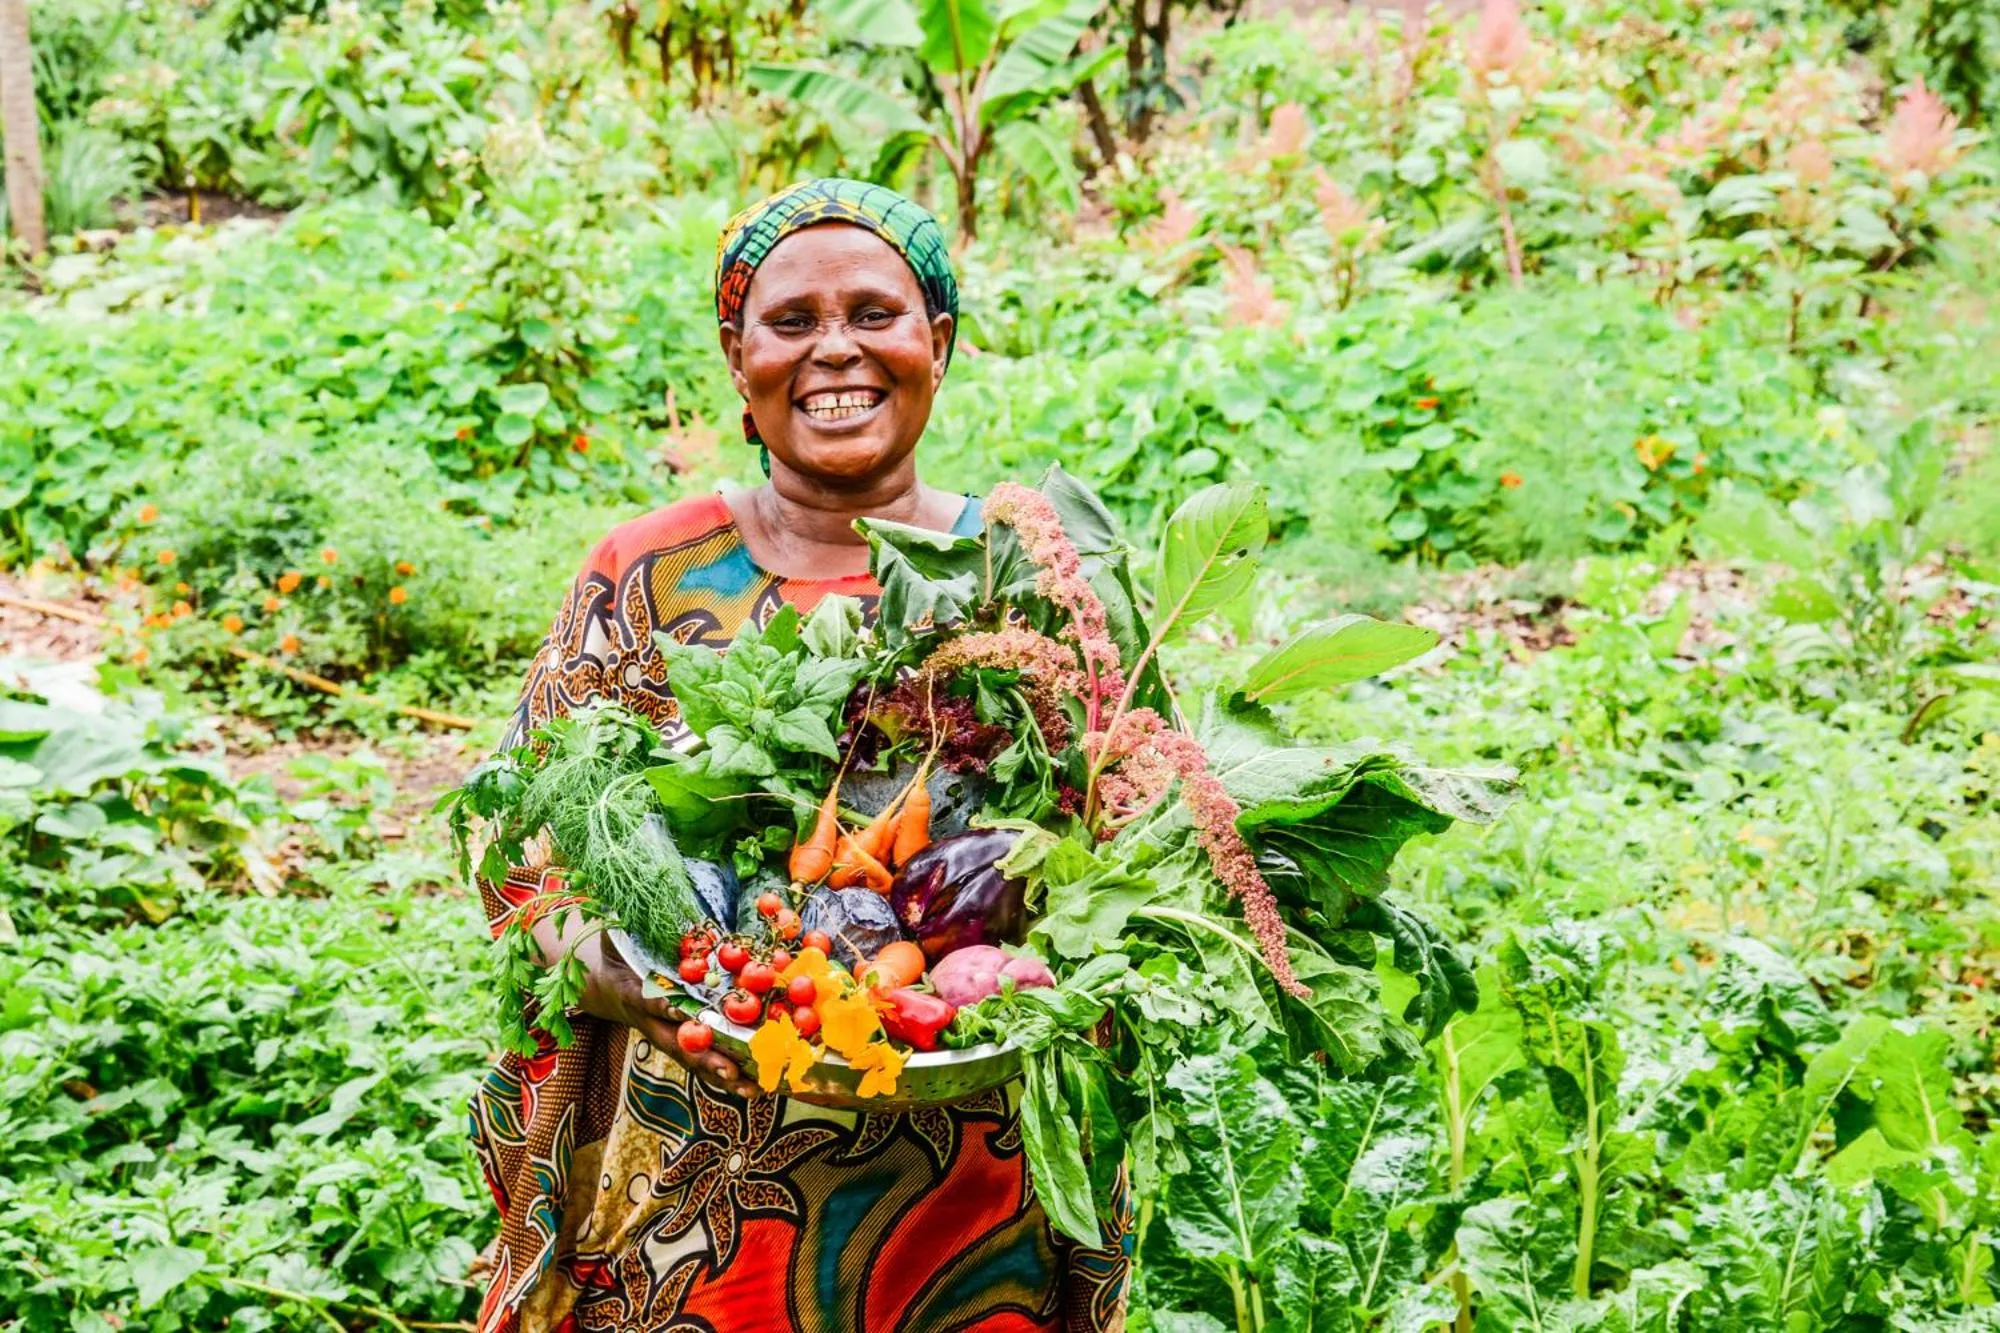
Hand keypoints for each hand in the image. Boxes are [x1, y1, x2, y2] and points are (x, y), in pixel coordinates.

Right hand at [574, 931, 762, 1099]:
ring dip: (723, 1075)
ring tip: (753, 1089)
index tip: (680, 1012)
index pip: (649, 1003)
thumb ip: (627, 922)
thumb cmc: (613, 953)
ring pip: (695, 1060)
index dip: (664, 1009)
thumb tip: (637, 892)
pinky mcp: (680, 1041)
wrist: (602, 986)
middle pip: (678, 1044)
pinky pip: (704, 1060)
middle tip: (730, 1068)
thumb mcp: (615, 934)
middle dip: (705, 1057)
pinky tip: (756, 1085)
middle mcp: (651, 1022)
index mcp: (633, 994)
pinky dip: (728, 1074)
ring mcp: (666, 1036)